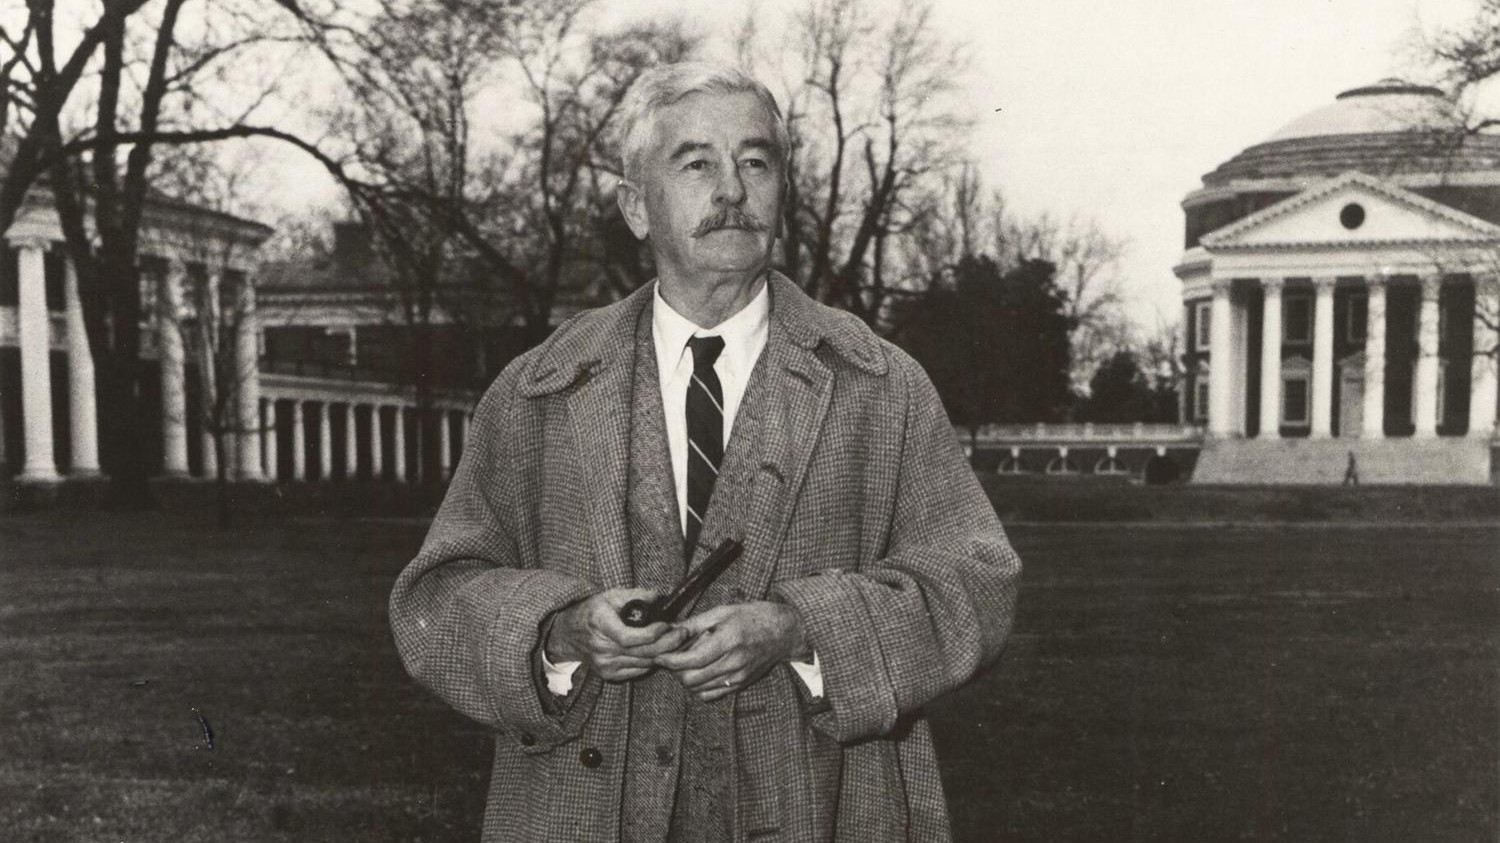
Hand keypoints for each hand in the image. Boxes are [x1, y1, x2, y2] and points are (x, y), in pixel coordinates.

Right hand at [546, 588, 689, 682]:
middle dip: (667, 643)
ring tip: (677, 640)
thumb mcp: (612, 595)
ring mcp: (604, 664)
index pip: (629, 637)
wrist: (570, 633)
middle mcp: (601, 648)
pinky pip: (639, 670)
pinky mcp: (609, 674)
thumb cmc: (595, 611)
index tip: (667, 625)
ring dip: (663, 653)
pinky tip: (661, 650)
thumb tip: (661, 598)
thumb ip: (637, 595)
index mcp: (599, 624)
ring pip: (643, 663)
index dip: (652, 634)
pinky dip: (652, 661)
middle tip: (683, 633)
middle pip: (641, 652)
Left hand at [654, 601, 806, 701]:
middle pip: (691, 678)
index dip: (670, 660)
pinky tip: (700, 673)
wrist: (784, 631)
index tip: (660, 655)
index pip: (691, 660)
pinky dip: (699, 687)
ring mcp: (738, 676)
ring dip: (686, 679)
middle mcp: (733, 662)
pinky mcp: (741, 684)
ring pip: (699, 688)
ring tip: (685, 664)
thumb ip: (695, 624)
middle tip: (671, 658)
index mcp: (728, 640)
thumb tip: (669, 630)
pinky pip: (712, 694)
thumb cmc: (753, 616)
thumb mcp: (723, 611)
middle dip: (675, 670)